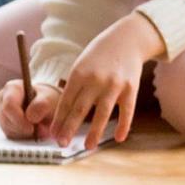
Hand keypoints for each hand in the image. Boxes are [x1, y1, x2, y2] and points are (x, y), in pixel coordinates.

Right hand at [0, 79, 58, 139]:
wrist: (47, 107)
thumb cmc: (47, 99)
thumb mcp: (49, 99)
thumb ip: (42, 105)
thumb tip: (30, 117)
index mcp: (12, 88)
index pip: (9, 105)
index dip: (19, 119)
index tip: (32, 128)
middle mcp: (3, 98)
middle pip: (6, 119)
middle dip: (22, 127)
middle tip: (37, 130)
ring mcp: (1, 111)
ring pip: (7, 128)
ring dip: (23, 132)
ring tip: (36, 127)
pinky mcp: (3, 123)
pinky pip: (10, 134)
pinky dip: (22, 135)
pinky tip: (31, 130)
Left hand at [41, 13, 164, 146]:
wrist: (127, 38)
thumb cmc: (99, 55)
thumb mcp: (82, 64)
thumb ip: (75, 86)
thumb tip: (64, 114)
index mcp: (79, 73)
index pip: (66, 101)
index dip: (59, 119)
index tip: (53, 133)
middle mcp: (95, 79)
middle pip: (80, 109)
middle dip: (69, 128)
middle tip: (61, 144)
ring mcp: (114, 84)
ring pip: (102, 113)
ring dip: (94, 132)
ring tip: (87, 146)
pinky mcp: (131, 88)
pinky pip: (127, 111)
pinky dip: (123, 125)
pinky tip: (118, 138)